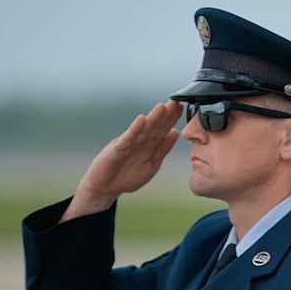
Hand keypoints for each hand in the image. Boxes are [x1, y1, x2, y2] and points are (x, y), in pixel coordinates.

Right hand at [63, 101, 181, 220]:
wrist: (106, 187)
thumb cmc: (128, 176)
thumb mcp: (152, 163)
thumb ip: (163, 149)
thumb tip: (176, 132)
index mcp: (151, 143)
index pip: (164, 128)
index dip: (173, 118)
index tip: (184, 106)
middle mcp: (141, 140)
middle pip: (156, 124)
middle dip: (166, 113)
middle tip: (177, 101)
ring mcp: (129, 143)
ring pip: (144, 128)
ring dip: (153, 117)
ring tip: (162, 106)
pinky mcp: (118, 148)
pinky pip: (128, 137)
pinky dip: (135, 129)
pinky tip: (141, 120)